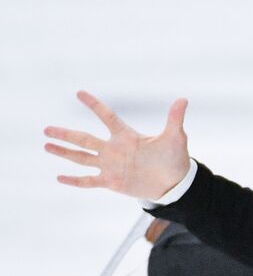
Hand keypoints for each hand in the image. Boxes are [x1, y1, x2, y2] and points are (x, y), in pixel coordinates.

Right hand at [44, 91, 190, 200]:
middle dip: (66, 134)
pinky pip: (88, 181)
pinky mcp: (111, 182)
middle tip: (46, 129)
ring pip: (81, 158)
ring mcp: (110, 166)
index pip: (106, 117)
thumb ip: (174, 119)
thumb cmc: (175, 158)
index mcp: (126, 136)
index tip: (79, 93)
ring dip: (64, 152)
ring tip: (46, 145)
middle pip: (84, 139)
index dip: (94, 105)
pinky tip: (59, 177)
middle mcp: (114, 149)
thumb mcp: (175, 137)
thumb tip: (183, 99)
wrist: (174, 183)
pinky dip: (74, 180)